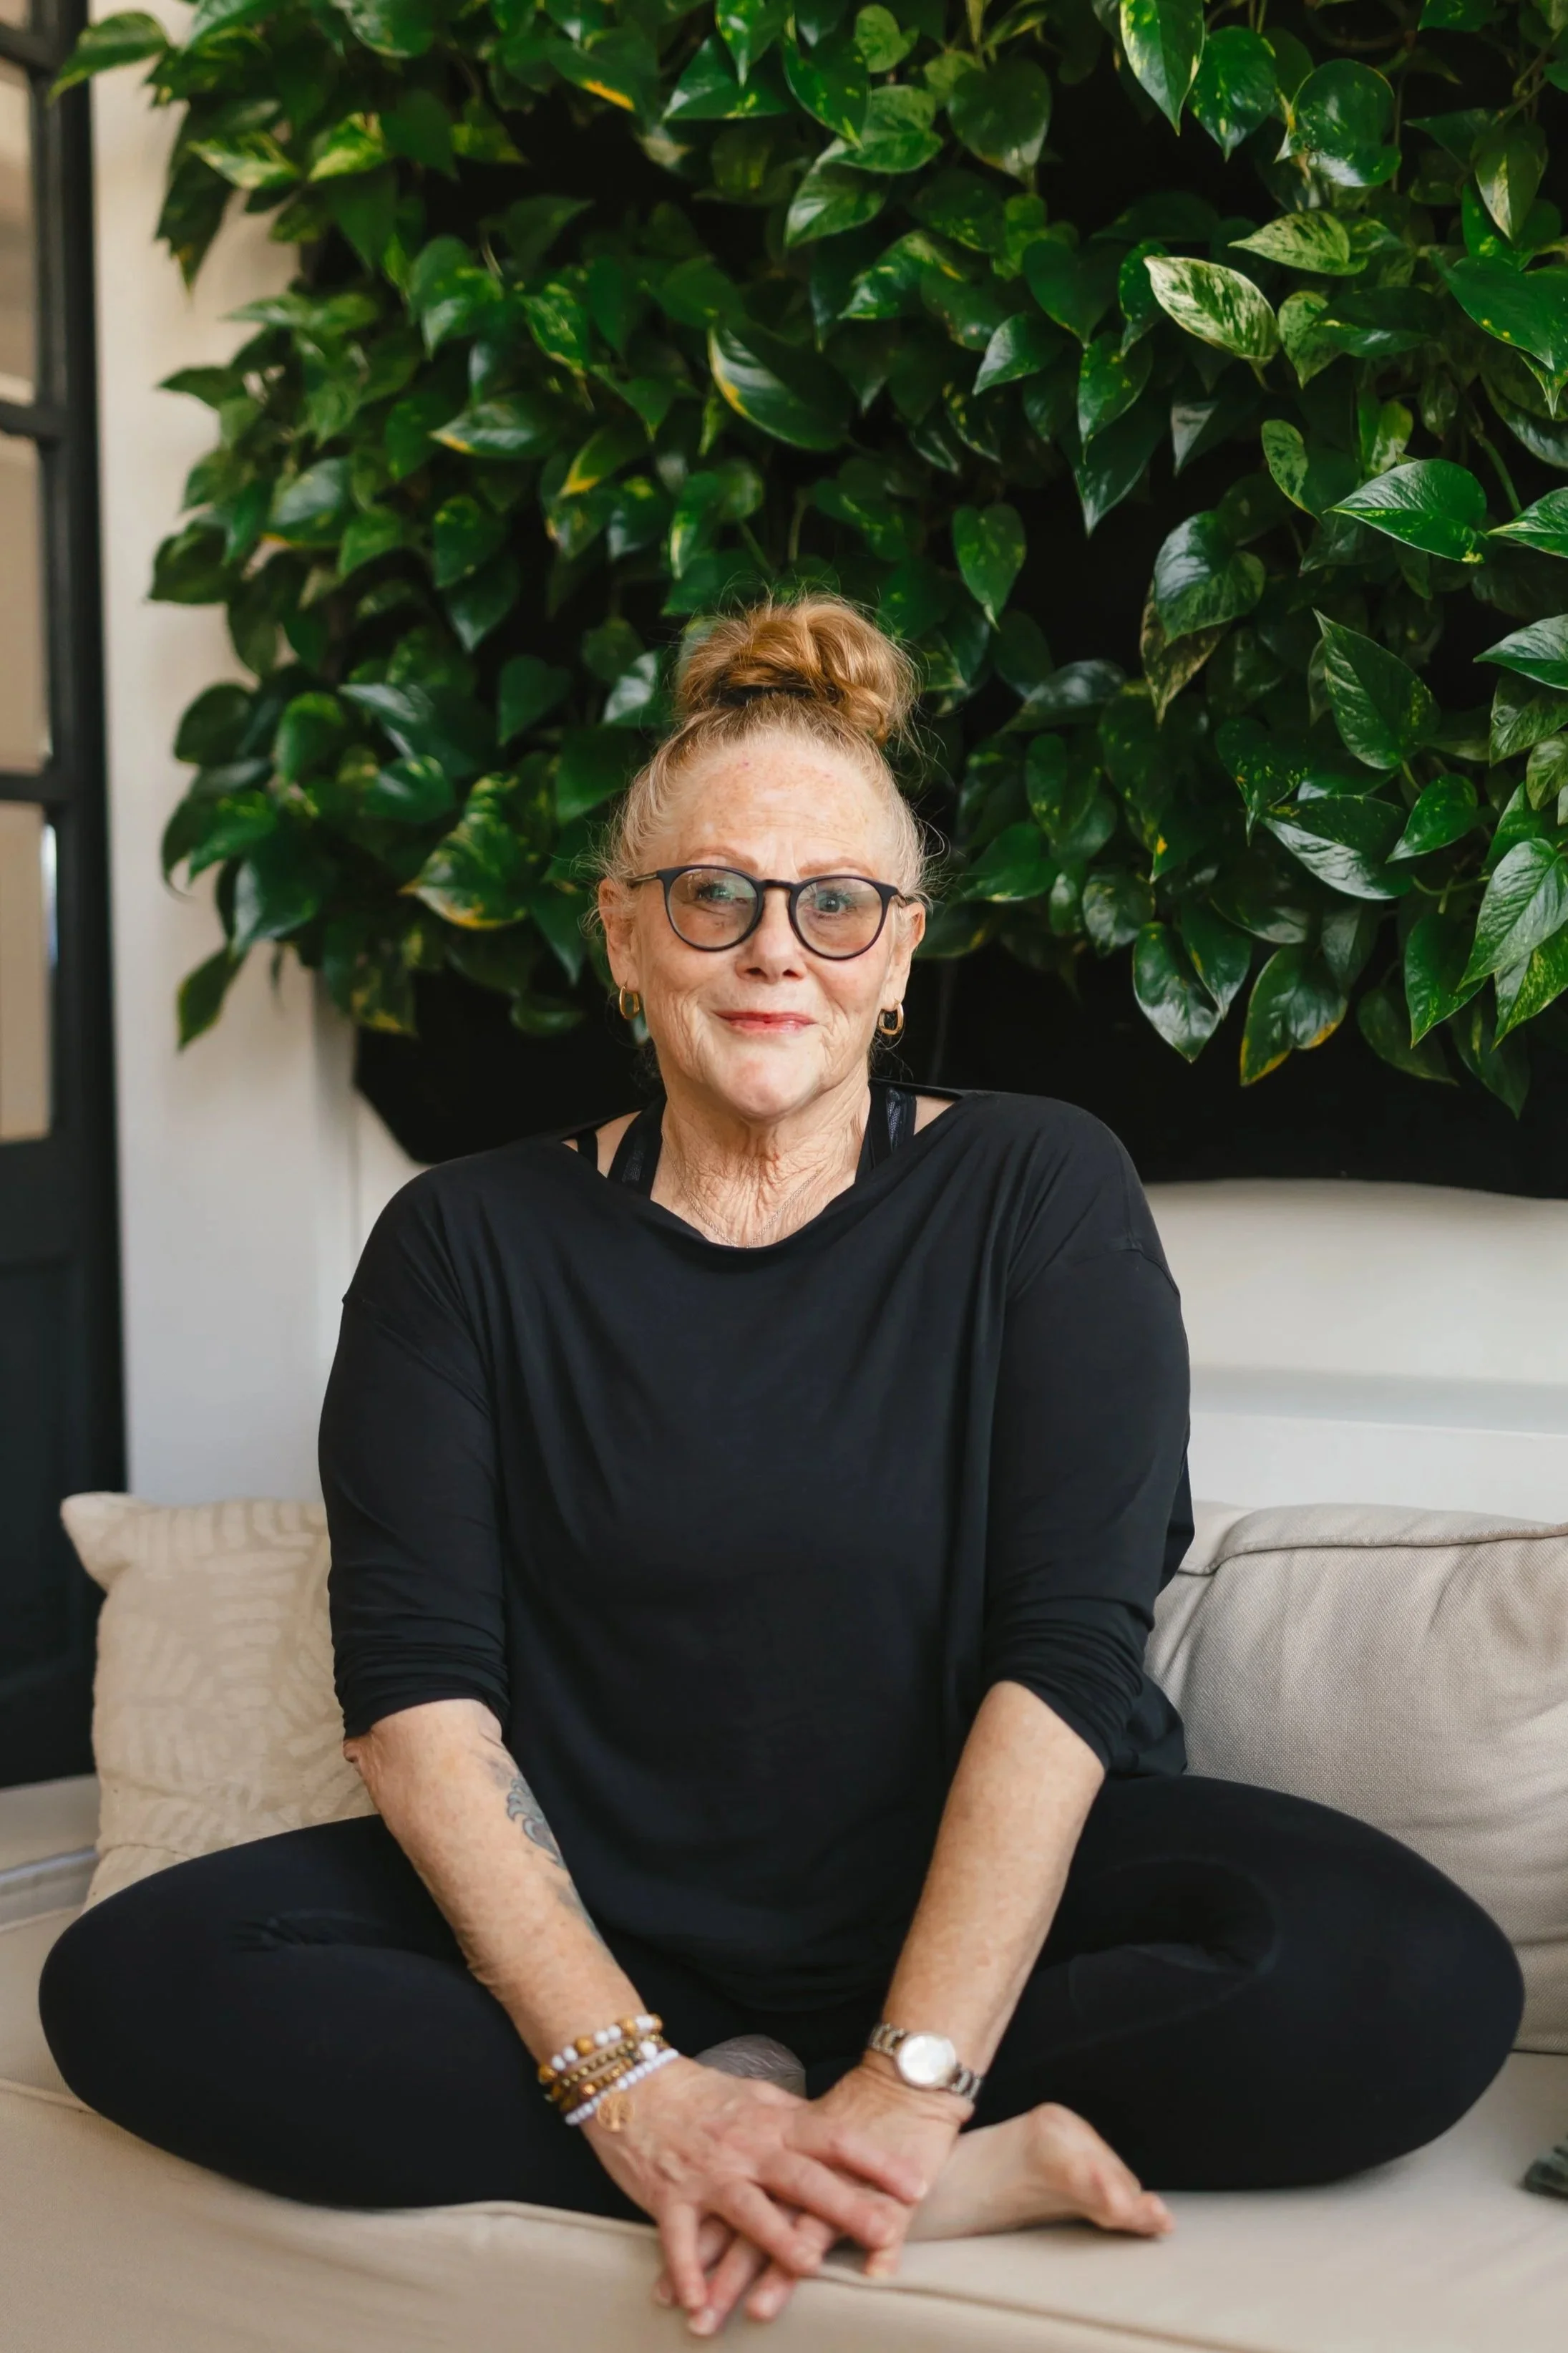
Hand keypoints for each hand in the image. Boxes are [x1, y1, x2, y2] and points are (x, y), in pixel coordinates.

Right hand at [584, 2056, 926, 2334]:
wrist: (632, 2085)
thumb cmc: (700, 2093)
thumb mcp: (754, 2097)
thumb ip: (793, 2118)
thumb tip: (836, 2133)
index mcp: (772, 2123)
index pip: (833, 2139)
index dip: (875, 2161)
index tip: (913, 2184)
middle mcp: (746, 2149)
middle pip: (802, 2177)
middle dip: (845, 2205)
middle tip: (884, 2229)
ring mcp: (707, 2175)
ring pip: (748, 2209)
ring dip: (776, 2239)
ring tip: (806, 2267)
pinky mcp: (669, 2198)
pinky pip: (678, 2239)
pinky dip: (686, 2271)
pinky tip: (697, 2303)